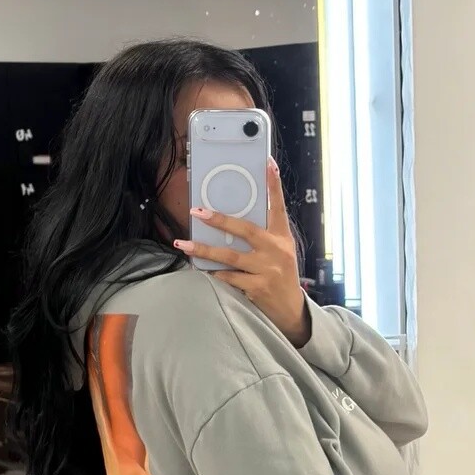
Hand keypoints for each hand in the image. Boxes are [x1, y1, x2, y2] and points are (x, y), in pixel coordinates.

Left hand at [174, 159, 311, 347]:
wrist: (291, 310)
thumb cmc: (281, 276)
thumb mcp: (280, 252)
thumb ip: (263, 236)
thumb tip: (233, 220)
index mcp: (282, 237)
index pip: (278, 207)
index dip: (274, 185)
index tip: (268, 164)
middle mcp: (276, 250)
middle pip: (245, 230)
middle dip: (219, 219)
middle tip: (197, 211)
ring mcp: (267, 270)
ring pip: (230, 256)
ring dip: (203, 249)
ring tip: (183, 243)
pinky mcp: (257, 287)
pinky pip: (229, 277)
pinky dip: (214, 273)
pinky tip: (201, 269)